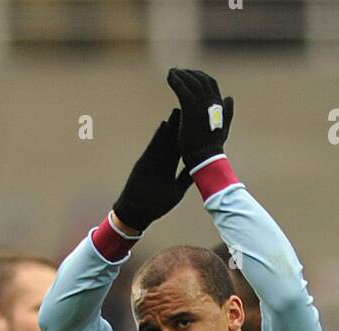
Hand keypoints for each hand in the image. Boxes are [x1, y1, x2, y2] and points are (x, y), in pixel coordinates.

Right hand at [111, 110, 193, 235]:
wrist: (138, 211)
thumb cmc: (157, 204)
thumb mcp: (177, 190)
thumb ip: (186, 178)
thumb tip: (200, 170)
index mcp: (171, 168)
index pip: (181, 149)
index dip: (188, 138)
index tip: (196, 126)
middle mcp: (163, 162)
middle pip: (173, 141)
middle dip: (180, 127)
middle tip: (189, 111)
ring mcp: (153, 161)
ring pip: (164, 141)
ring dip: (170, 127)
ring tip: (177, 112)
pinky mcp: (144, 162)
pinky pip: (153, 147)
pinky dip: (159, 137)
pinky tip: (164, 125)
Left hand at [166, 68, 233, 170]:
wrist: (206, 158)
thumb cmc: (212, 147)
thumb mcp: (223, 128)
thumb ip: (227, 112)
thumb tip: (229, 97)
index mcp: (220, 104)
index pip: (210, 83)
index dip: (200, 77)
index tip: (190, 76)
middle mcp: (212, 101)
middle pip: (200, 79)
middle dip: (189, 74)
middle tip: (178, 73)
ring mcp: (201, 103)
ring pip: (191, 82)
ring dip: (181, 75)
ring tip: (172, 73)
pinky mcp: (190, 108)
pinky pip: (182, 89)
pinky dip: (175, 81)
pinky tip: (169, 77)